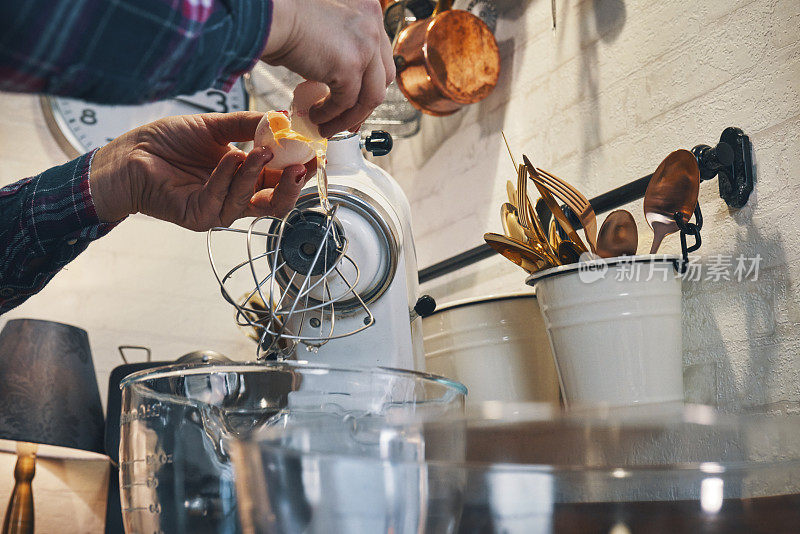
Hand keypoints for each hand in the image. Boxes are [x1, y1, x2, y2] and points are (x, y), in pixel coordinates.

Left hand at [89, 111, 311, 230]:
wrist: (128, 153)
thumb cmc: (166, 143)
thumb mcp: (214, 127)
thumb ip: (248, 126)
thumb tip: (282, 117)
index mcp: (243, 178)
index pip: (279, 182)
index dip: (298, 172)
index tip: (312, 154)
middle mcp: (233, 197)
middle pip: (274, 205)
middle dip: (291, 187)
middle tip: (301, 166)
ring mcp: (216, 210)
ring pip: (249, 203)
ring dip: (255, 175)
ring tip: (260, 151)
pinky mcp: (196, 216)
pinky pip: (220, 201)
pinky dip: (227, 178)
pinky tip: (229, 157)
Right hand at [262, 0, 393, 137]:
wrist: (268, 14)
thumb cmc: (281, 16)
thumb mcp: (323, 28)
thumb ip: (337, 47)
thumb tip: (332, 77)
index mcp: (368, 10)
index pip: (380, 56)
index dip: (369, 82)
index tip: (357, 101)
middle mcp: (373, 24)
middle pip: (382, 78)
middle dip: (365, 105)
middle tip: (349, 121)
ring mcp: (365, 45)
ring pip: (370, 97)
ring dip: (349, 118)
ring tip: (327, 127)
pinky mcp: (350, 66)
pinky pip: (346, 102)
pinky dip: (331, 115)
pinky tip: (316, 118)